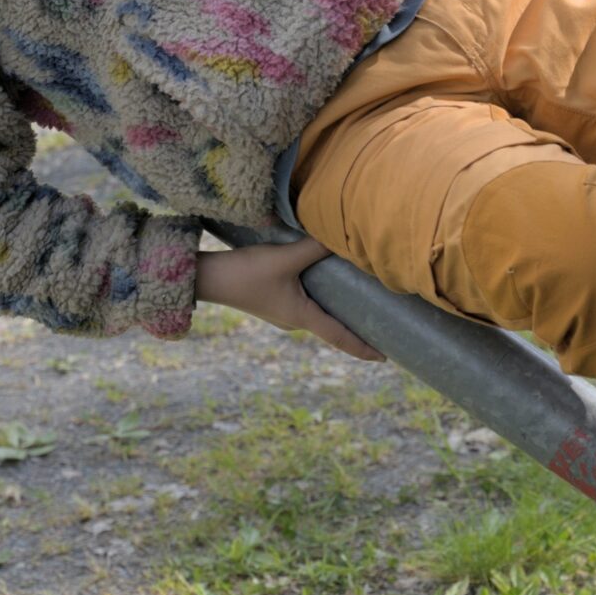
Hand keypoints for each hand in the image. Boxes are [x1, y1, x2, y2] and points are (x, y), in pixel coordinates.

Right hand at [194, 239, 383, 361]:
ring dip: (338, 313)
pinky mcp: (273, 303)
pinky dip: (322, 301)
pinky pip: (305, 306)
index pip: (339, 337)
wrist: (210, 278)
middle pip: (332, 328)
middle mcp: (294, 321)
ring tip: (362, 306)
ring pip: (318, 315)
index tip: (385, 357)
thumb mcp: (284, 258)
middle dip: (356, 329)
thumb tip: (341, 237)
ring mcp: (283, 314)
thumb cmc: (246, 272)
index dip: (363, 347)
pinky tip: (327, 286)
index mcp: (302, 316)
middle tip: (383, 329)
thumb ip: (313, 247)